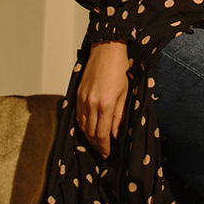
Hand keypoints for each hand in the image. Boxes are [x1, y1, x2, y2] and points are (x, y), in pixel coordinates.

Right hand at [76, 41, 129, 158]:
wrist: (107, 49)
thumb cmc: (120, 68)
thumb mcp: (125, 94)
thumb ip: (119, 116)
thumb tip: (116, 134)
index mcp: (105, 104)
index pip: (102, 134)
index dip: (104, 147)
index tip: (107, 154)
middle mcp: (91, 104)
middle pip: (90, 133)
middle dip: (97, 145)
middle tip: (103, 152)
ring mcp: (82, 99)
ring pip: (82, 126)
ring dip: (89, 137)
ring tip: (97, 143)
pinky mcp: (77, 94)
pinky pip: (78, 116)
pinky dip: (83, 125)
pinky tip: (89, 128)